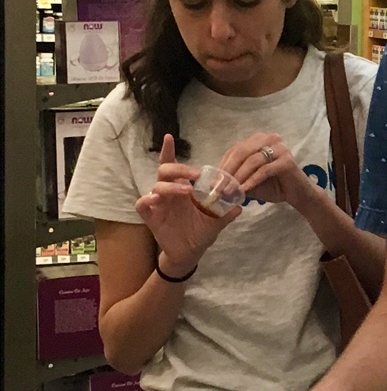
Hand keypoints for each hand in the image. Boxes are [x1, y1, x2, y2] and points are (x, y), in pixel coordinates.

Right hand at [136, 135, 239, 275]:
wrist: (190, 253)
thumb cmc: (200, 232)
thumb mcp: (216, 222)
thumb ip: (226, 214)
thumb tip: (241, 205)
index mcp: (183, 188)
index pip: (174, 166)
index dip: (169, 151)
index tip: (169, 137)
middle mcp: (169, 193)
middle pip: (165, 171)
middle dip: (178, 168)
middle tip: (195, 174)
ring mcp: (159, 204)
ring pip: (157, 186)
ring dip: (171, 185)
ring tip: (186, 190)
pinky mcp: (151, 216)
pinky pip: (142, 204)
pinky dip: (147, 200)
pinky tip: (156, 199)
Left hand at [221, 132, 312, 211]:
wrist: (298, 194)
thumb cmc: (273, 186)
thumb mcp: (249, 180)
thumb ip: (235, 178)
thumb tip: (214, 184)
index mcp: (258, 140)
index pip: (235, 150)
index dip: (222, 165)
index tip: (212, 182)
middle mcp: (269, 139)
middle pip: (241, 152)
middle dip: (228, 171)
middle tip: (219, 187)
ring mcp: (280, 148)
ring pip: (252, 161)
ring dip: (238, 177)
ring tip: (229, 191)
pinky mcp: (287, 160)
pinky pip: (264, 170)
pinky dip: (252, 180)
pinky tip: (244, 190)